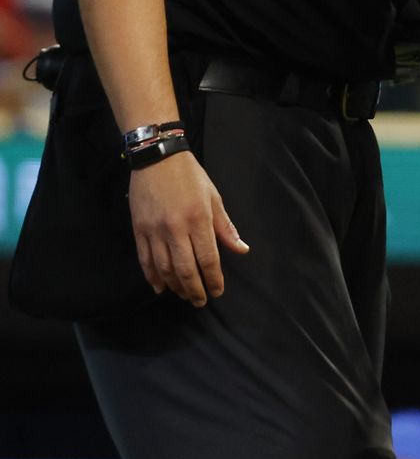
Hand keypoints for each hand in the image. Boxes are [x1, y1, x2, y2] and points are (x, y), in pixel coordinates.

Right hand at [129, 152, 248, 306]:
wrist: (157, 156)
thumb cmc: (190, 175)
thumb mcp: (213, 197)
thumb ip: (225, 227)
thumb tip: (242, 249)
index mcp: (199, 219)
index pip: (208, 259)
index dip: (214, 280)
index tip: (217, 292)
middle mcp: (176, 228)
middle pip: (186, 270)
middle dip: (195, 290)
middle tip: (200, 301)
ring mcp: (155, 230)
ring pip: (164, 269)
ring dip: (175, 286)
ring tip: (184, 294)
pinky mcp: (139, 230)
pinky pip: (145, 260)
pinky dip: (152, 277)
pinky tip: (160, 287)